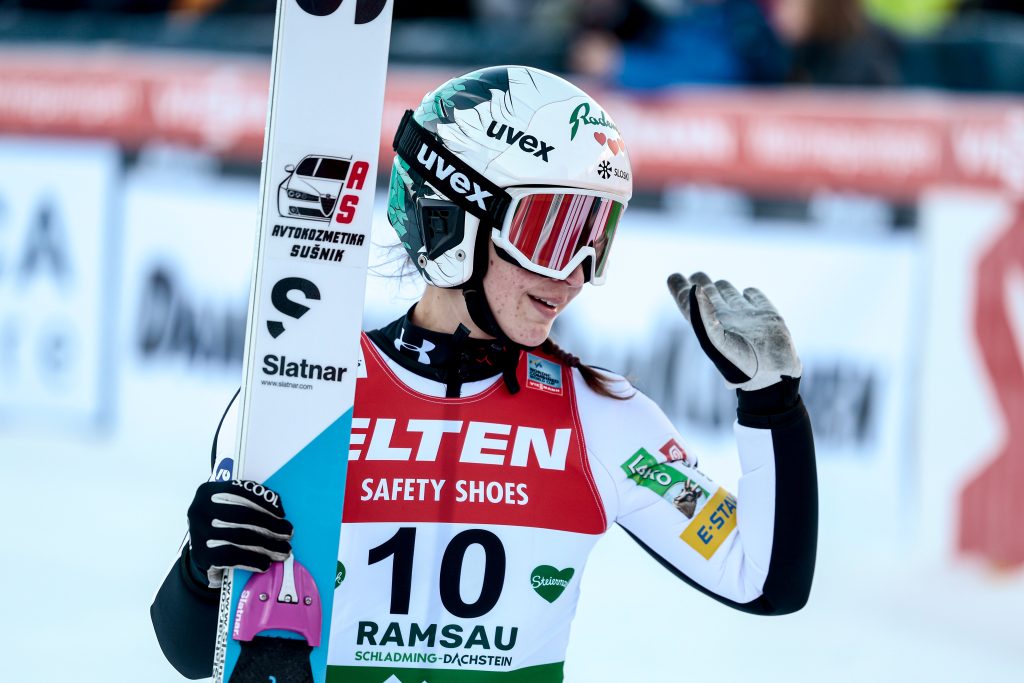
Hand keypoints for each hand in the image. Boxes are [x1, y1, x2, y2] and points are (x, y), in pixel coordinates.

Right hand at [186, 480, 292, 587]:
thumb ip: (248, 501)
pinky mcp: (201, 555)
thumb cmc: (223, 526)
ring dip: (267, 545)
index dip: (264, 501)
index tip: (283, 513)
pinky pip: (232, 557)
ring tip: (284, 550)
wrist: (201, 553)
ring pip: (240, 537)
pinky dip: (252, 560)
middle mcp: (200, 510)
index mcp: (208, 492)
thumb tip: (279, 511)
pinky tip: (265, 563)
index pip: (240, 491)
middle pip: (243, 515)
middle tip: (289, 533)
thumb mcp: (228, 507)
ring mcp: (199, 533)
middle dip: (270, 525)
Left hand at [667, 272, 801, 390]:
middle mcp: (726, 319)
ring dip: (722, 287)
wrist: (773, 379)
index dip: (680, 288)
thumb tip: (695, 289)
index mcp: (708, 324)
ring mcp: (747, 317)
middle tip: (696, 275)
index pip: (689, 302)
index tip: (674, 277)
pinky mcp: (768, 317)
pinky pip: (756, 299)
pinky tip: (747, 292)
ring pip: (730, 295)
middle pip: (708, 295)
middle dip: (701, 283)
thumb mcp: (714, 340)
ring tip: (714, 283)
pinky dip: (751, 293)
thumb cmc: (740, 365)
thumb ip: (702, 315)